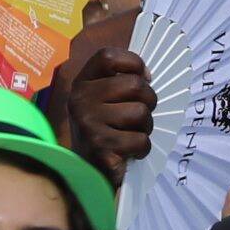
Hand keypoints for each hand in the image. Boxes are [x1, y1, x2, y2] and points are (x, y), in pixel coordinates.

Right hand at [62, 41, 157, 169]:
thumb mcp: (102, 100)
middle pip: (135, 85)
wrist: (85, 173)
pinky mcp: (100, 146)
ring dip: (145, 127)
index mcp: (82, 83)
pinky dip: (142, 148)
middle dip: (148, 102)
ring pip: (141, 113)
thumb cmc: (103, 131)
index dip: (133, 63)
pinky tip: (131, 152)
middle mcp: (81, 99)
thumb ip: (120, 82)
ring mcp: (88, 122)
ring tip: (133, 134)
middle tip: (140, 116)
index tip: (143, 78)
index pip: (108, 56)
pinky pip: (140, 140)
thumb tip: (147, 76)